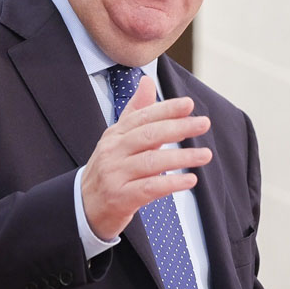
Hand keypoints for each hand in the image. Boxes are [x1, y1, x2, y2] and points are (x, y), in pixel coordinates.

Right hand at [81, 75, 211, 240]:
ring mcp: (115, 175)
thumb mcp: (117, 139)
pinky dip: (172, 183)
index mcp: (114, 135)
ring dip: (182, 157)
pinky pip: (150, 188)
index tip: (189, 104)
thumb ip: (136, 112)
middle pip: (148, 135)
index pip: (142, 117)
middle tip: (204, 124)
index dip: (166, 109)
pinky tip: (191, 180)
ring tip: (205, 155)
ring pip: (152, 161)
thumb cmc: (109, 170)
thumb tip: (148, 81)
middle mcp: (112, 152)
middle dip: (178, 128)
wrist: (84, 207)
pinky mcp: (120, 198)